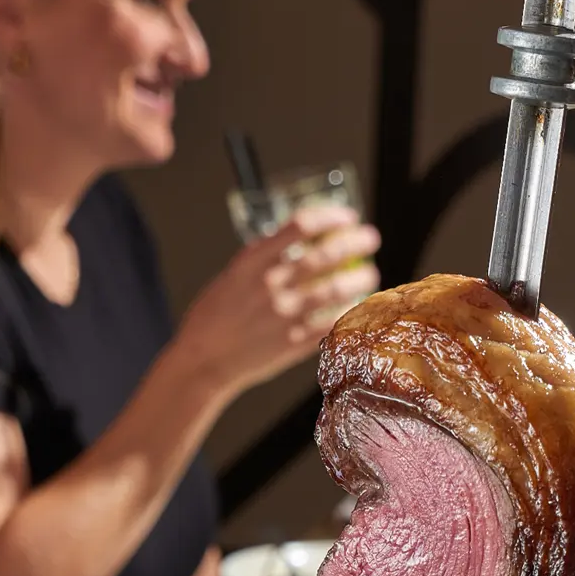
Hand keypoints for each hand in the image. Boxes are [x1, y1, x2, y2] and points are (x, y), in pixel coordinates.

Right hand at [174, 204, 381, 397]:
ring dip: (359, 279)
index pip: (300, 226)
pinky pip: (329, 324)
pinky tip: (357, 306)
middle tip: (370, 239)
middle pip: (324, 256)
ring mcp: (283, 316)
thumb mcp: (235, 275)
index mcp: (253, 261)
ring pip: (334, 291)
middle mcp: (270, 286)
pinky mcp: (292, 344)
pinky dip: (347, 312)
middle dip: (354, 243)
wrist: (204, 359)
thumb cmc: (216, 314)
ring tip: (371, 273)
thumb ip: (266, 260)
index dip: (330, 217)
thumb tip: (303, 244)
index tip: (346, 216)